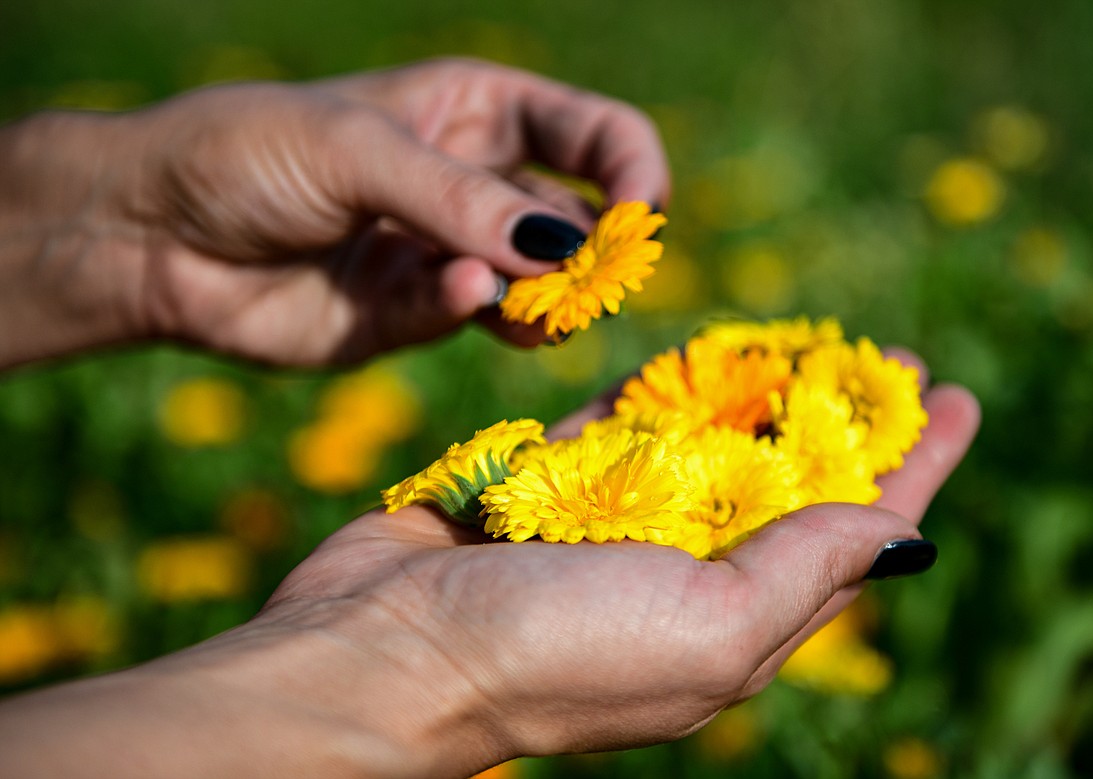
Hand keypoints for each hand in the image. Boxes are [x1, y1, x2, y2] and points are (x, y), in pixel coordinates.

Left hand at [0, 58, 668, 367]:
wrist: (153, 232)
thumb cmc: (247, 153)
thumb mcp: (358, 150)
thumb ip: (460, 200)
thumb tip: (565, 250)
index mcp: (476, 113)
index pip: (590, 134)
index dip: (632, 169)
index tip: (643, 216)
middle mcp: (473, 185)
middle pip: (575, 221)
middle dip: (593, 254)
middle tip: (590, 283)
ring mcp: (445, 254)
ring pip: (534, 285)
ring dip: (548, 299)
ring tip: (538, 309)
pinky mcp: (412, 316)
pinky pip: (468, 316)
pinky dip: (474, 309)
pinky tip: (458, 295)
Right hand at [0, 367, 977, 777]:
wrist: (377, 656)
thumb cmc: (546, 654)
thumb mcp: (706, 626)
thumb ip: (804, 571)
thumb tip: (905, 534)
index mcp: (734, 620)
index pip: (851, 535)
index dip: (912, 467)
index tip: (956, 397)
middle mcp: (681, 576)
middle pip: (787, 483)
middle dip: (842, 422)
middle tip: (885, 356)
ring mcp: (611, 528)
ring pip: (705, 445)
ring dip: (756, 395)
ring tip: (804, 343)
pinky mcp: (546, 487)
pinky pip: (618, 425)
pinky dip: (658, 390)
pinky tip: (694, 354)